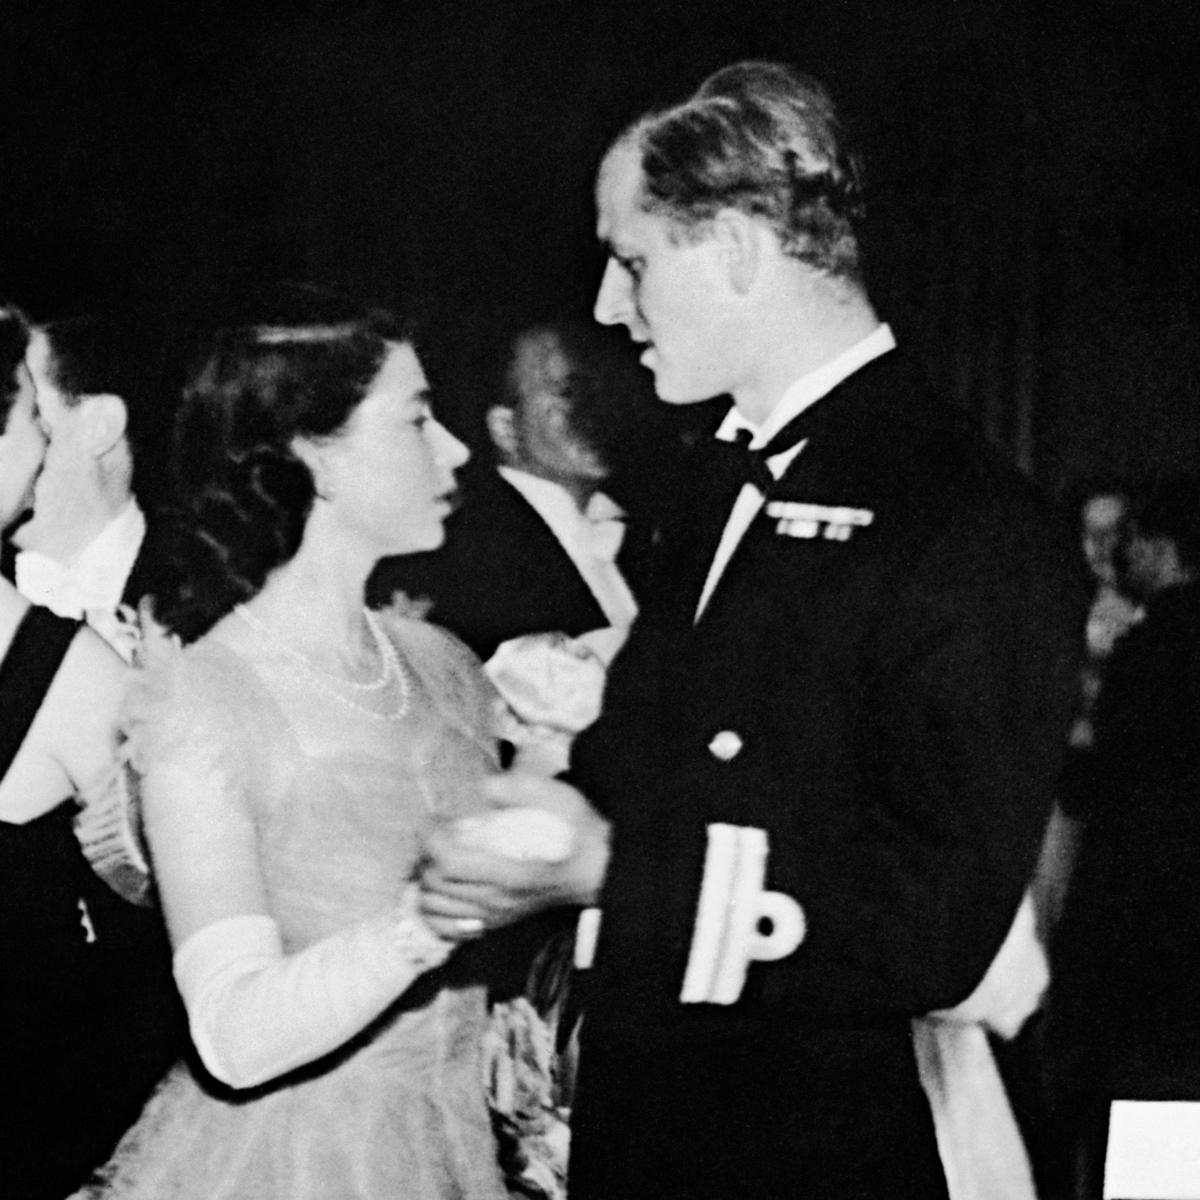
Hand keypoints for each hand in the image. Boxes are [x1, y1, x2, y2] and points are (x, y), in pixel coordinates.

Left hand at [418, 772, 609, 941]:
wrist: (601, 871)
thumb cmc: (581, 833)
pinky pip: (447, 928)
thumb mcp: (562, 799)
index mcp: (512, 872)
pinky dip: (434, 910)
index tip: (436, 819)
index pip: (450, 863)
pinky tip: (443, 889)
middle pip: (435, 885)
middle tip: (438, 833)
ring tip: (438, 858)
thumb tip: (484, 787)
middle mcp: (498, 900)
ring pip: (434, 909)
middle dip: (426, 855)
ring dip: (425, 882)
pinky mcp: (495, 923)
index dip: (431, 839)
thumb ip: (523, 789)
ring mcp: (495, 916)